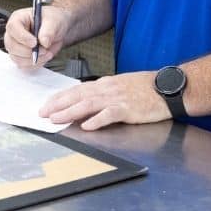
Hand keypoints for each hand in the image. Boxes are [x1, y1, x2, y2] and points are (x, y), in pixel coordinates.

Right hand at [4, 5, 69, 67]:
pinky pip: (23, 65)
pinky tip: (43, 57)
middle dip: (29, 52)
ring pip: (17, 58)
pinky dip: (35, 64)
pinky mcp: (20, 56)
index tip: (35, 43)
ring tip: (47, 53)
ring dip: (34, 59)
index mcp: (19, 18)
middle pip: (12, 46)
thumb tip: (43, 41)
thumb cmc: (52, 21)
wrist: (57, 30)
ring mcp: (15, 46)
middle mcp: (14, 33)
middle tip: (44, 50)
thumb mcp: (54, 21)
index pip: (13, 28)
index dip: (22, 37)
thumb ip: (49, 30)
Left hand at [39, 72, 169, 130]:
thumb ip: (104, 93)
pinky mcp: (128, 109)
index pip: (77, 89)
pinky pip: (109, 114)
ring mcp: (117, 98)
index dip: (60, 97)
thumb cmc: (147, 88)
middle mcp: (108, 89)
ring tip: (56, 119)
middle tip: (43, 113)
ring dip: (70, 112)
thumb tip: (87, 101)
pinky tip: (86, 126)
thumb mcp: (121, 86)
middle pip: (78, 95)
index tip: (47, 104)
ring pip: (88, 104)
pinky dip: (97, 120)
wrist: (167, 88)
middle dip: (58, 104)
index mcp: (106, 84)